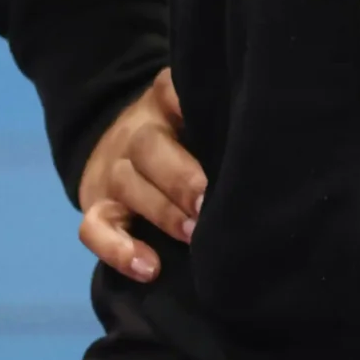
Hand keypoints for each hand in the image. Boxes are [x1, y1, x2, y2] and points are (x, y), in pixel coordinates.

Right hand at [77, 68, 205, 282]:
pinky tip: (150, 268)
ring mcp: (110, 171)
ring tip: (194, 236)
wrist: (113, 148)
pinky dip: (119, 250)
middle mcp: (133, 133)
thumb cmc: (175, 136)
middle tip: (210, 204)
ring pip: (128, 186)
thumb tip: (265, 139)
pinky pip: (94, 229)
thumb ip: (216, 119)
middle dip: (182, 179)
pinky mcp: (94, 207)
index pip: (169, 91)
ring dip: (164, 214)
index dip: (186, 102)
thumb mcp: (192, 114)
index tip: (223, 124)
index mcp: (161, 103)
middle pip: (149, 147)